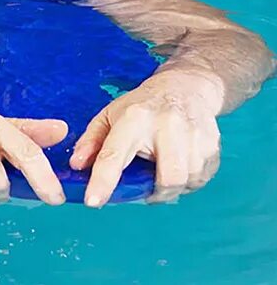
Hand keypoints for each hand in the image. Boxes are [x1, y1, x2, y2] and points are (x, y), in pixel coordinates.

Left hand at [70, 70, 223, 206]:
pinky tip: (180, 164)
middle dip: (157, 193)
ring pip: (188, 181)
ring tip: (163, 170)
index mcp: (134, 118)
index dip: (103, 181)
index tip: (93, 201)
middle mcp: (167, 125)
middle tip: (147, 189)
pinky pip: (202, 178)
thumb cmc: (142, 106)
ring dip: (173, 187)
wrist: (186, 87)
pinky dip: (189, 181)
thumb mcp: (110, 115)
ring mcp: (194, 134)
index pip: (115, 154)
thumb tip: (76, 165)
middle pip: (168, 178)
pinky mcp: (213, 143)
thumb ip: (91, 141)